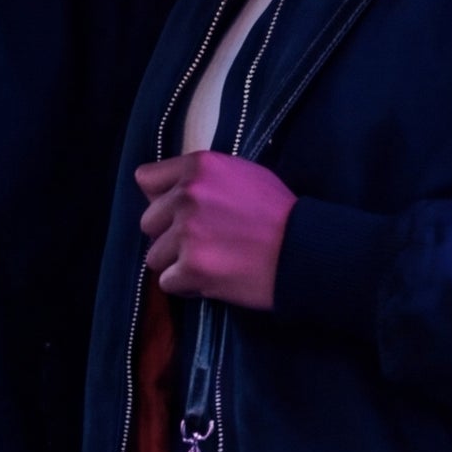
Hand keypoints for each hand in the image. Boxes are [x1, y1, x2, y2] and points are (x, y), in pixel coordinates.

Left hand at [135, 153, 293, 307]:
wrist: (304, 250)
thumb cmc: (279, 213)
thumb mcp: (243, 174)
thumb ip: (202, 179)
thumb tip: (168, 192)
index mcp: (198, 166)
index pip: (146, 179)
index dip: (161, 199)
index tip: (178, 212)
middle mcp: (187, 194)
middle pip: (148, 222)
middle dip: (169, 235)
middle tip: (203, 243)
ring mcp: (187, 232)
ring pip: (155, 256)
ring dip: (178, 263)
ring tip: (212, 262)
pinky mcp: (192, 267)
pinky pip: (167, 283)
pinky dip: (187, 286)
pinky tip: (214, 278)